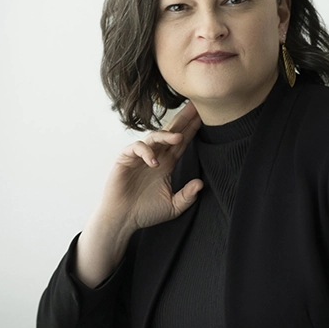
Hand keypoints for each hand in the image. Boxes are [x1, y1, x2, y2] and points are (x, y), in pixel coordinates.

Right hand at [74, 103, 203, 286]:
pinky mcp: (125, 159)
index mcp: (167, 164)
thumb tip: (200, 184)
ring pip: (154, 137)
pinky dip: (146, 152)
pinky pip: (136, 148)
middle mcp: (155, 156)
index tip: (205, 118)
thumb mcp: (173, 207)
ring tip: (178, 138)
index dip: (192, 130)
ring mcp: (139, 156)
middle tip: (194, 107)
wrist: (123, 220)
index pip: (181, 143)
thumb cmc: (145, 212)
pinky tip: (154, 162)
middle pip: (170, 133)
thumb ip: (187, 196)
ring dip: (166, 136)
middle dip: (182, 120)